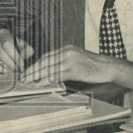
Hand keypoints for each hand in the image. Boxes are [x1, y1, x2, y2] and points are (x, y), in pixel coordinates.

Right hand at [0, 29, 34, 72]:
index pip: (8, 44)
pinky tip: (7, 70)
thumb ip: (26, 48)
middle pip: (2, 54)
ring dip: (7, 67)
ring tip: (15, 70)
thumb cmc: (14, 44)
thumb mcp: (21, 43)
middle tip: (19, 69)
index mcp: (3, 33)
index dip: (15, 55)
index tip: (22, 64)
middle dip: (12, 63)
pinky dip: (0, 69)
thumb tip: (26, 55)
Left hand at [18, 45, 132, 87]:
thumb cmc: (94, 66)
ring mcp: (72, 60)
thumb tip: (51, 74)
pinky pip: (60, 74)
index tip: (27, 72)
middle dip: (32, 70)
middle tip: (23, 78)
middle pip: (45, 61)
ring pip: (50, 68)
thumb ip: (64, 64)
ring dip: (38, 76)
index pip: (46, 56)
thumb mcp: (78, 60)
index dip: (35, 65)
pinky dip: (51, 78)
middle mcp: (68, 52)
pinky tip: (45, 82)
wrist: (110, 67)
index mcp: (67, 49)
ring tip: (29, 82)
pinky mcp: (76, 69)